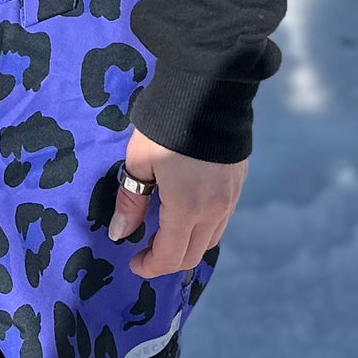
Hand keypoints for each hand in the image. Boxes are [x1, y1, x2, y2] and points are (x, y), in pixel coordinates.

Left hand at [108, 129, 246, 276]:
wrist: (208, 91)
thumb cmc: (165, 126)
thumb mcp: (139, 160)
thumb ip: (131, 200)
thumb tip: (120, 234)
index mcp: (187, 208)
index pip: (170, 256)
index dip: (150, 266)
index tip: (133, 262)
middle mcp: (213, 211)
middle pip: (192, 254)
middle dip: (167, 260)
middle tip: (146, 249)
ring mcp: (230, 198)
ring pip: (210, 239)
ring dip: (187, 245)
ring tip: (165, 232)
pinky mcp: (238, 184)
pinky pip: (222, 219)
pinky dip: (203, 227)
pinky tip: (188, 212)